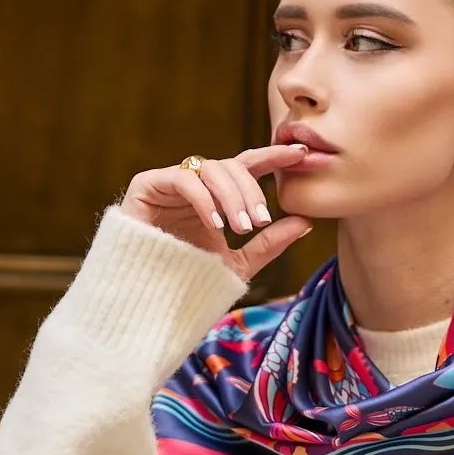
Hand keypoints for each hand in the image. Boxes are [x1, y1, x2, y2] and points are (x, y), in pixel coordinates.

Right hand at [118, 143, 313, 282]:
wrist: (148, 301)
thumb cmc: (190, 283)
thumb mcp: (238, 264)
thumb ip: (269, 243)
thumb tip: (306, 222)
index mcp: (216, 197)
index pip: (248, 166)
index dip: (273, 157)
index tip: (301, 153)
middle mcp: (195, 184)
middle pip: (232, 166)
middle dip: (250, 192)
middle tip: (259, 222)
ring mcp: (170, 182)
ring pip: (210, 169)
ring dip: (231, 196)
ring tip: (240, 227)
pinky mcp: (146, 185)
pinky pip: (183, 180)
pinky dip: (204, 200)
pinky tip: (216, 224)